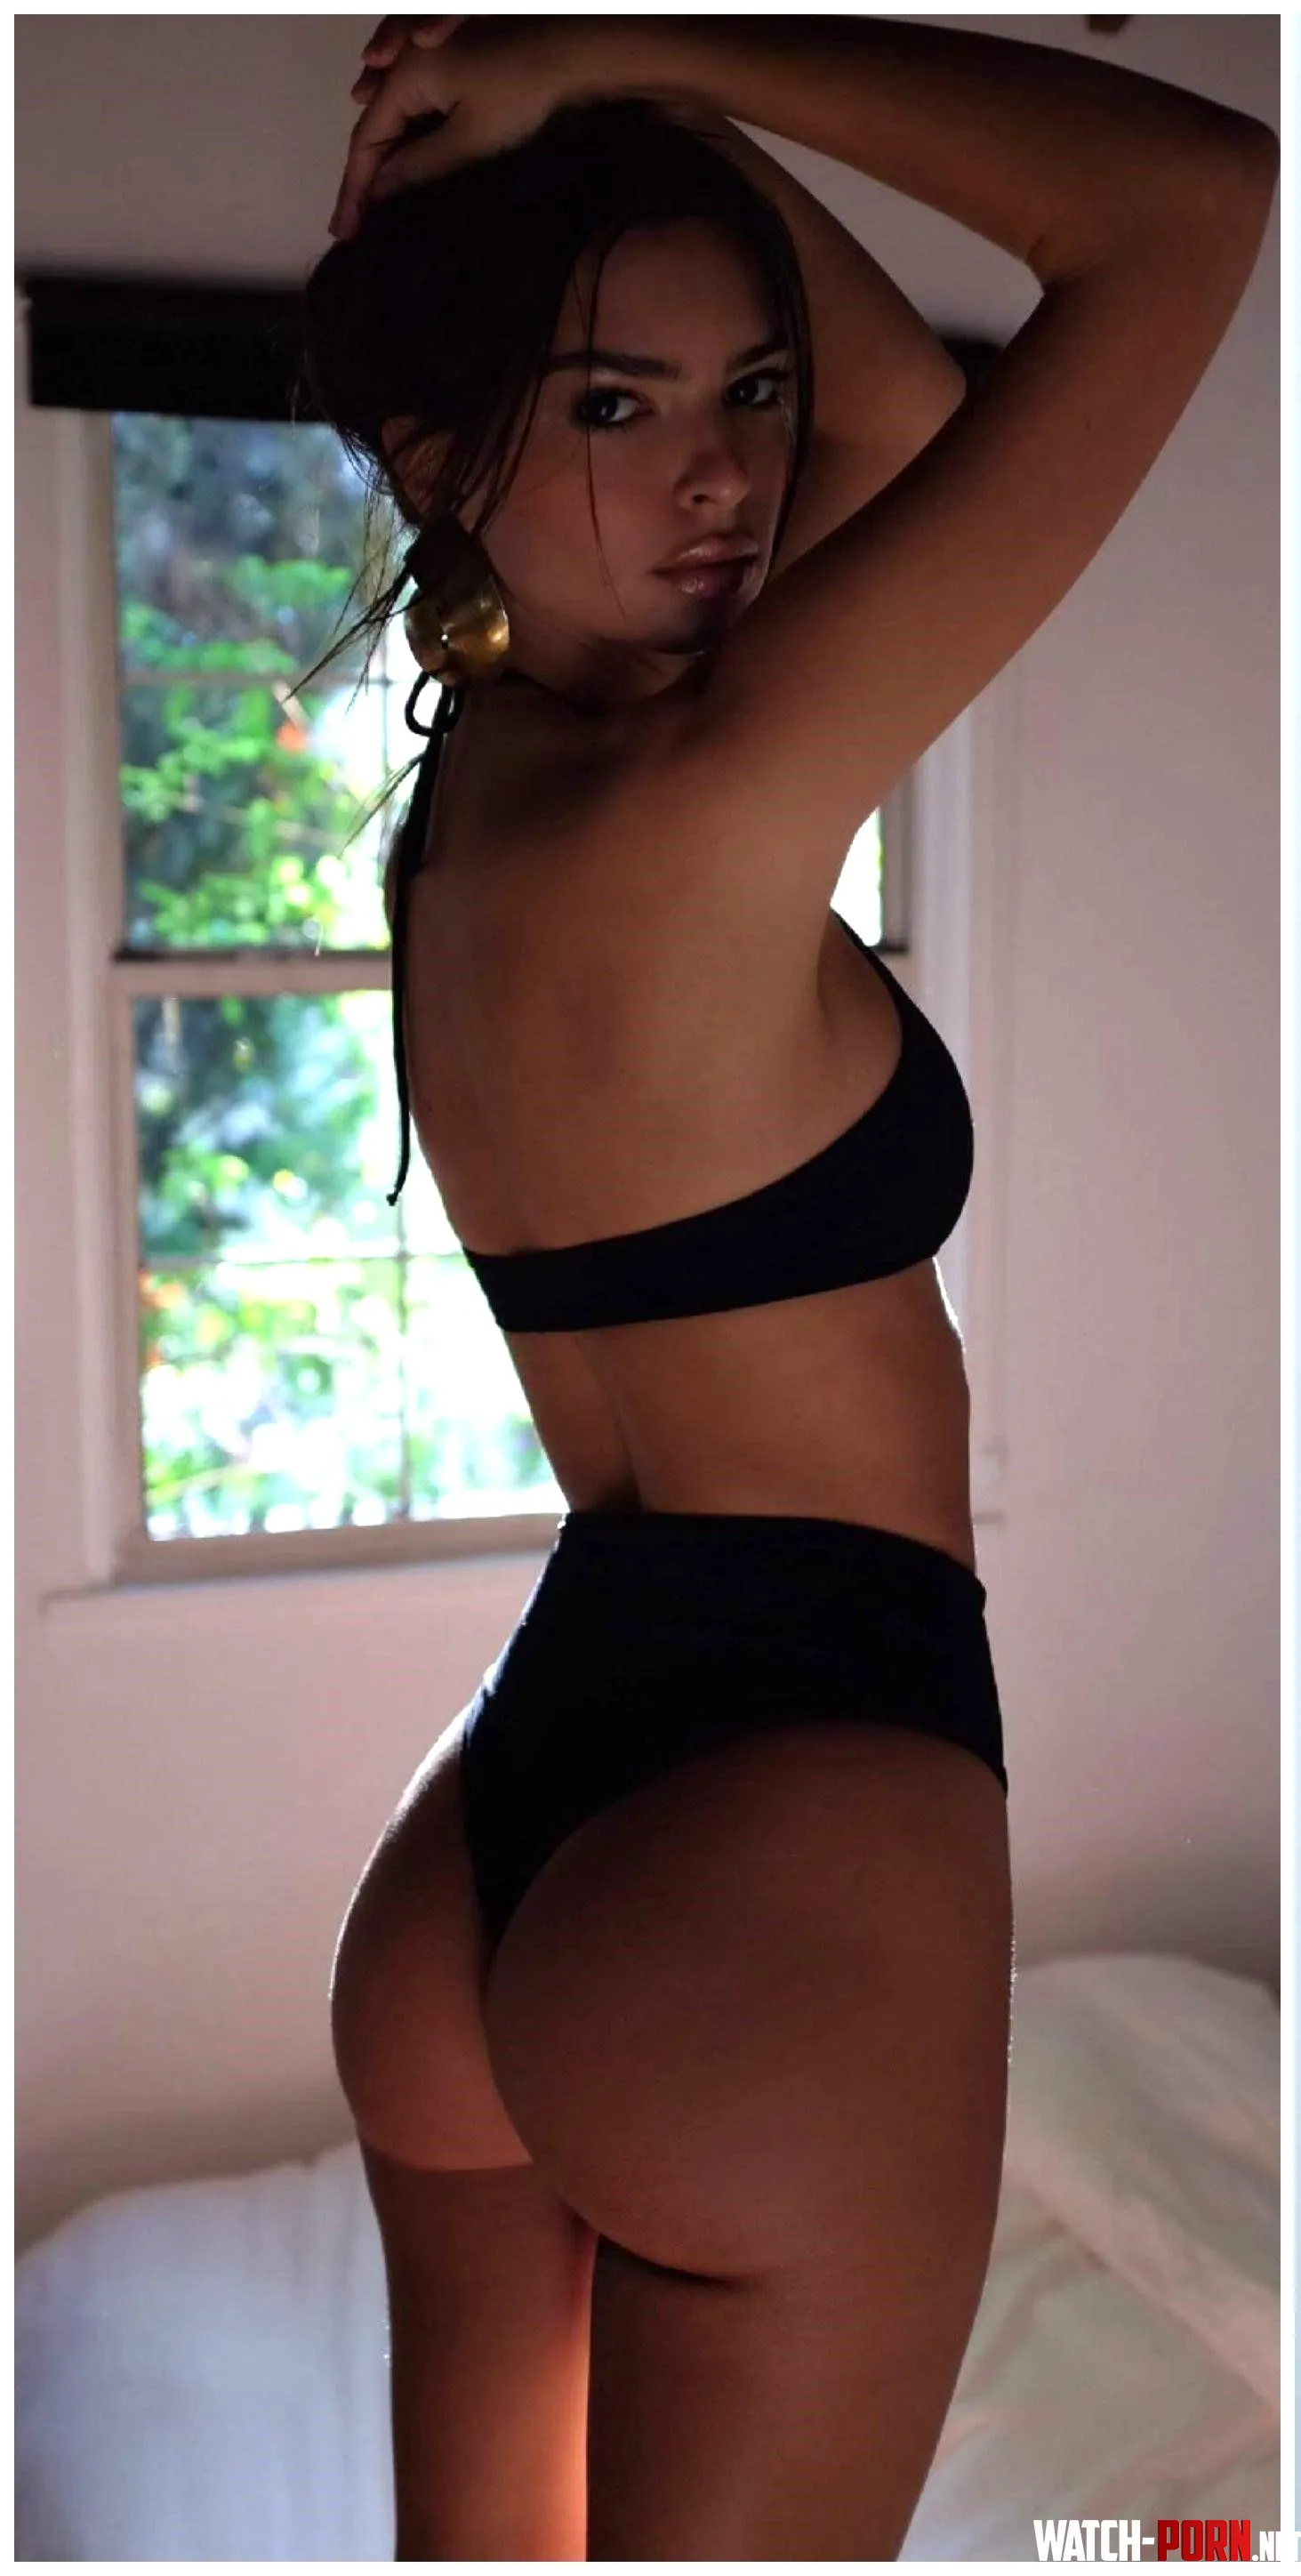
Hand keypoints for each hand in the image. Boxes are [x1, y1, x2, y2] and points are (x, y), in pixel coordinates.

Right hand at [328, 16, 594, 237]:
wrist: (570, 46)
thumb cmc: (522, 92)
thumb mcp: (470, 138)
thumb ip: (419, 165)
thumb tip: (378, 190)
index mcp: (406, 76)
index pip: (366, 141)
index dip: (354, 190)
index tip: (347, 232)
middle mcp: (407, 59)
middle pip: (374, 124)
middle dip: (363, 174)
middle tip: (355, 223)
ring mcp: (426, 52)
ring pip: (392, 110)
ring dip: (380, 152)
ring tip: (370, 198)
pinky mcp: (450, 56)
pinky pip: (412, 96)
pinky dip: (403, 128)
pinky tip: (403, 150)